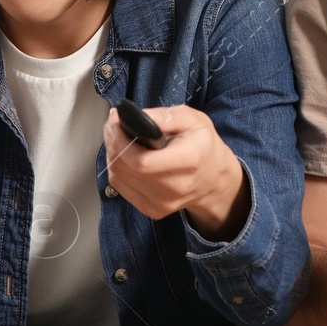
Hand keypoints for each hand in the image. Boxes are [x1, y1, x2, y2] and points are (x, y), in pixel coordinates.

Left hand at [102, 105, 248, 239]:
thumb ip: (167, 116)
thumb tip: (137, 115)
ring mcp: (162, 203)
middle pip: (126, 168)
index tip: (116, 122)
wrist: (213, 180)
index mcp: (189, 160)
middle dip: (113, 142)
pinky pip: (120, 187)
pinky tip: (125, 157)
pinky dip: (117, 169)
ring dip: (112, 154)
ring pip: (118, 177)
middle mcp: (175, 187)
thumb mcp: (195, 120)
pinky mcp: (153, 210)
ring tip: (118, 138)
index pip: (142, 160)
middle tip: (113, 125)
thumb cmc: (203, 146)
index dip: (122, 141)